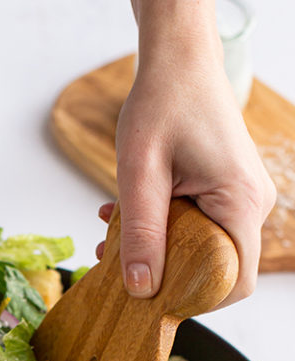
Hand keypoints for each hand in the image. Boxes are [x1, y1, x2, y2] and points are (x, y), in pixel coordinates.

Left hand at [113, 59, 274, 307]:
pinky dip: (159, 229)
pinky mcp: (225, 193)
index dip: (195, 300)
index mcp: (239, 202)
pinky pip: (195, 228)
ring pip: (200, 249)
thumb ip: (141, 233)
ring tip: (111, 232)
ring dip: (154, 248)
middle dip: (163, 273)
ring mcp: (239, 199)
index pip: (234, 281)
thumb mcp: (140, 174)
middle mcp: (249, 204)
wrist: (178, 60)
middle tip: (115, 259)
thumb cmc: (163, 102)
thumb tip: (141, 289)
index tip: (150, 297)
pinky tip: (123, 214)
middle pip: (214, 269)